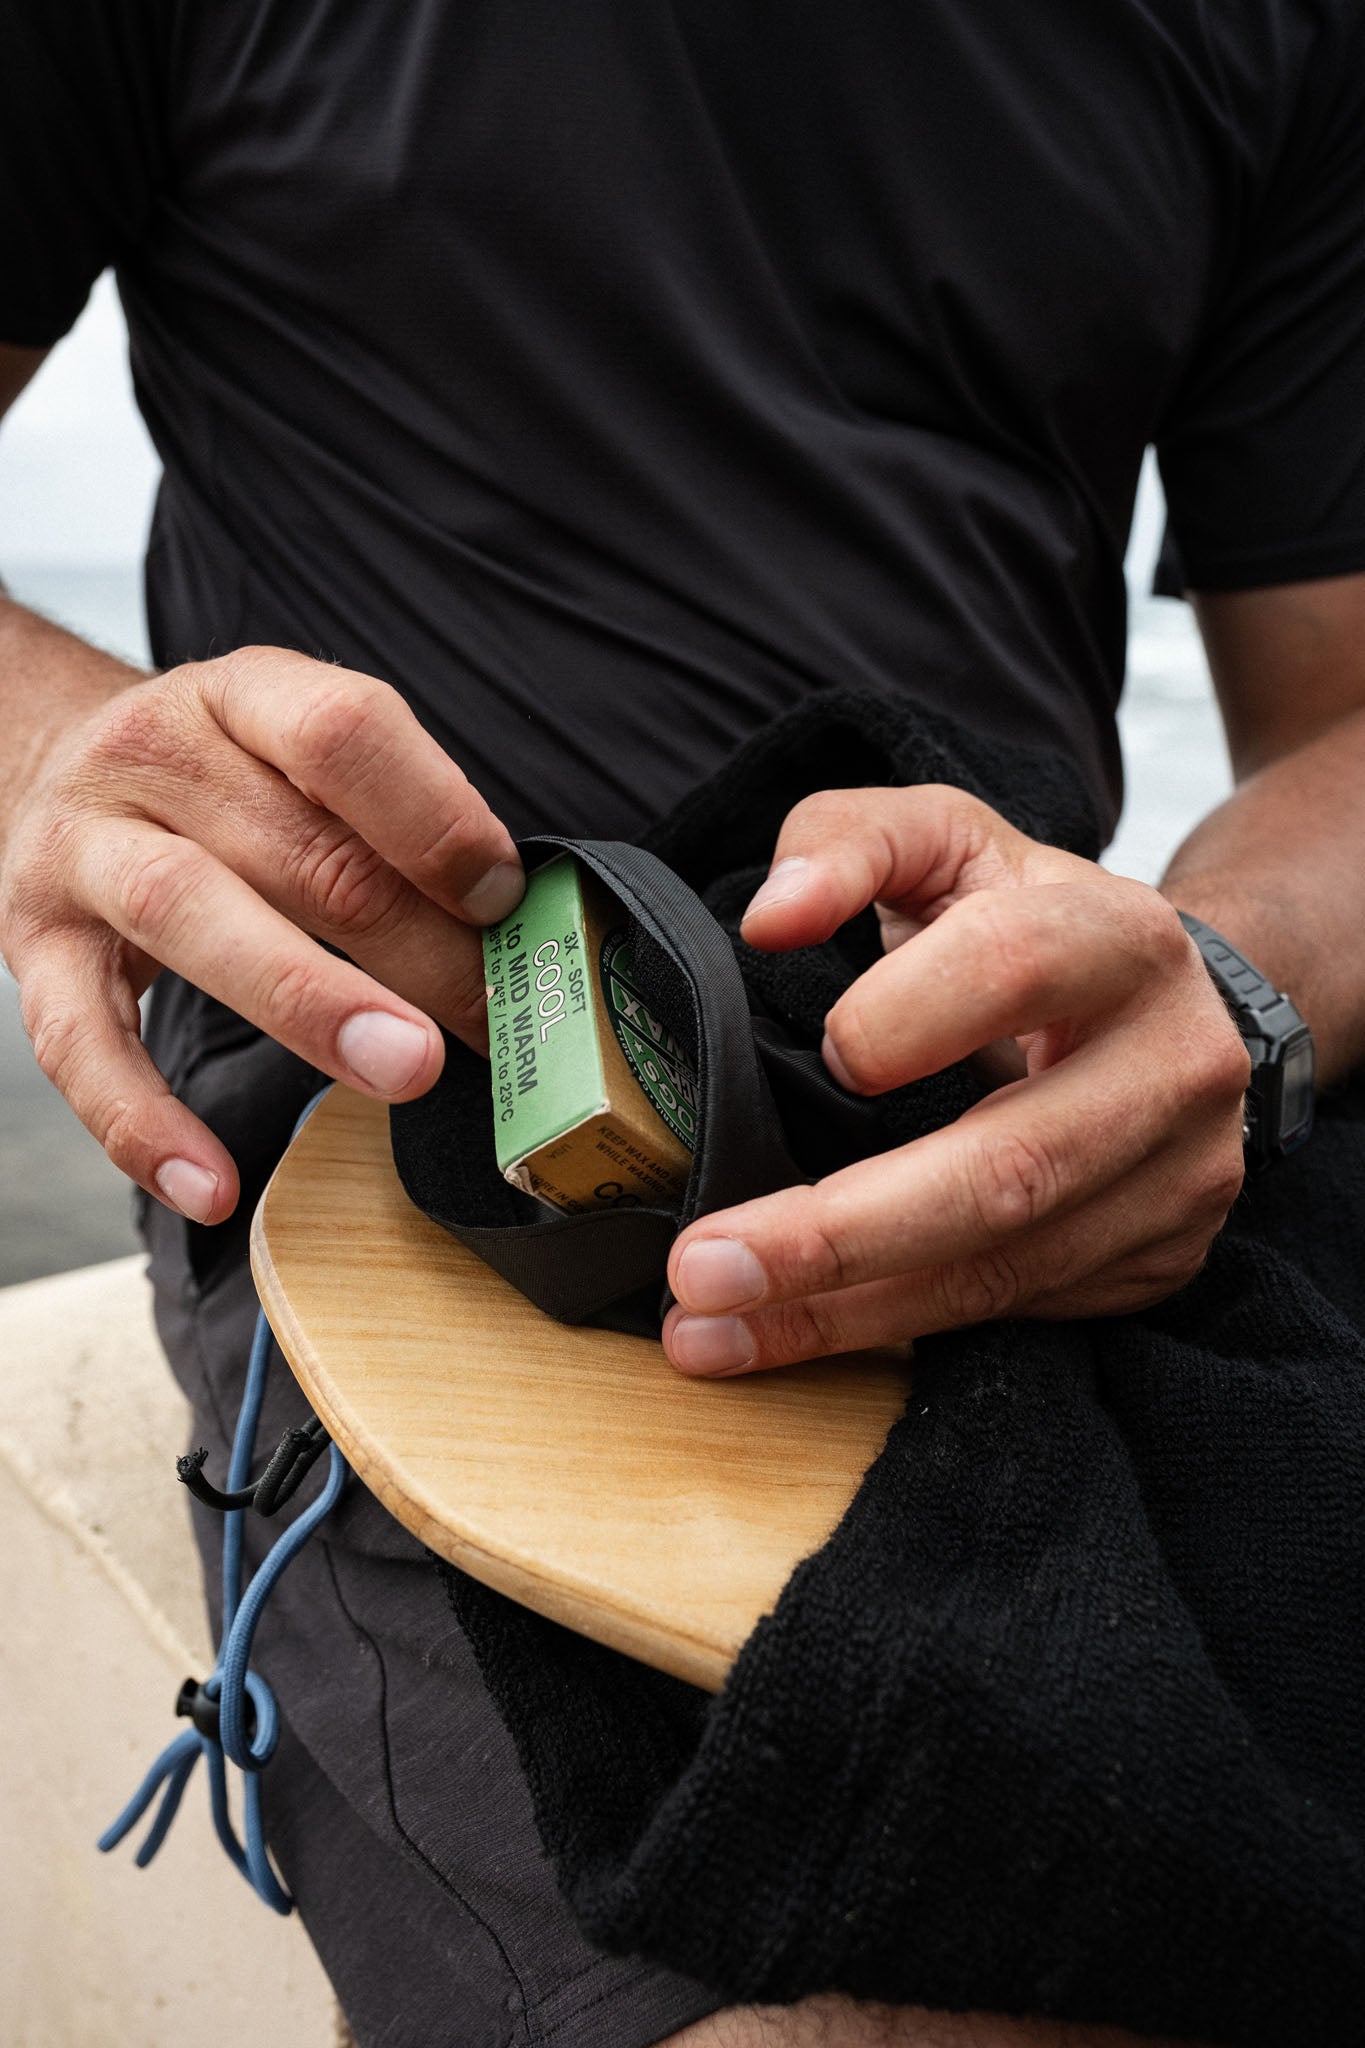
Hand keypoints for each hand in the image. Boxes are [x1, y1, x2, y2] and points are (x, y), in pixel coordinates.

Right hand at [0, 645, 523, 1224]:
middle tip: (498, 1023)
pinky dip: (146, 1125)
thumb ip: (386, 825)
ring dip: (313, 1001)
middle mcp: (151, 759)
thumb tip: (504, 933)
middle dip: (419, 947)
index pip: (343, 733)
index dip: (435, 818)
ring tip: (408, 1067)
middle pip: (300, 851)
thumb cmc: (213, 780)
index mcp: (240, 696)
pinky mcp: (33, 948)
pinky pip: (80, 1047)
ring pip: (191, 915)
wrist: (45, 765)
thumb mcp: (293, 758)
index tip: (501, 899)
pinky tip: (215, 1186)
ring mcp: (81, 852)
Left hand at [663, 785, 1249, 1374]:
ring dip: (842, 1313)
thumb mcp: (944, 841)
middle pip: (1006, 1169)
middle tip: (703, 1265)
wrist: (1165, 1007)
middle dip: (838, 1233)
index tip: (824, 1053)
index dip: (903, 1015)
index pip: (1010, 968)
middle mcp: (1175, 1064)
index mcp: (1120, 938)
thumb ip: (848, 841)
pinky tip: (790, 1334)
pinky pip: (1013, 1312)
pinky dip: (889, 1333)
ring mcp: (1180, 1177)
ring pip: (1002, 1268)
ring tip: (709, 1332)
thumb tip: (772, 916)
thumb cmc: (1024, 919)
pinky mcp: (1158, 1259)